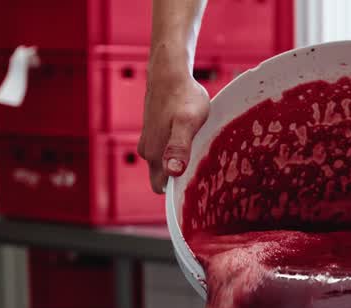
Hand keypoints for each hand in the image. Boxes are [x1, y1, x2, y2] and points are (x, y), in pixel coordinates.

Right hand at [138, 63, 208, 192]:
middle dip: (181, 178)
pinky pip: (166, 151)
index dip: (177, 191)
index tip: (196, 183)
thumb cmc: (183, 97)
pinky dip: (178, 150)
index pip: (161, 188)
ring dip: (181, 162)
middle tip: (204, 165)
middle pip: (164, 178)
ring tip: (201, 150)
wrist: (170, 73)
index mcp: (154, 155)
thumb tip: (172, 171)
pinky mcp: (154, 133)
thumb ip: (179, 147)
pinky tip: (193, 139)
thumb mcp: (187, 123)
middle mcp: (147, 152)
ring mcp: (149, 141)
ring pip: (166, 164)